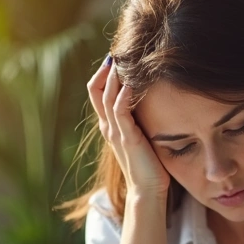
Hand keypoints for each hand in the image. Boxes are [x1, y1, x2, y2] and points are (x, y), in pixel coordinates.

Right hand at [87, 56, 169, 198]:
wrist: (147, 190)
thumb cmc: (148, 164)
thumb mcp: (139, 135)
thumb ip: (137, 119)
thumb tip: (145, 99)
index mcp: (109, 125)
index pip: (97, 92)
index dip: (103, 74)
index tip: (114, 59)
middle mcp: (108, 127)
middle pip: (95, 91)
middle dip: (104, 71)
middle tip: (115, 53)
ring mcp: (115, 132)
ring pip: (106, 98)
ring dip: (113, 78)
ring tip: (121, 61)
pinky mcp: (127, 138)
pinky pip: (120, 112)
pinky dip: (123, 96)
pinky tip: (131, 84)